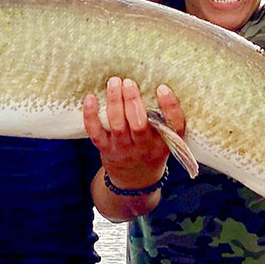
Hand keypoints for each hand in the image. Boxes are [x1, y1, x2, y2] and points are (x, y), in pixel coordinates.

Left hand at [83, 77, 184, 191]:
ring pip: (117, 125)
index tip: (162, 88)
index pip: (174, 125)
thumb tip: (153, 82)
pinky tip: (90, 98)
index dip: (169, 107)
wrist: (135, 181)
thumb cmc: (151, 151)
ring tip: (114, 82)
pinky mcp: (107, 150)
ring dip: (114, 102)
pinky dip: (91, 116)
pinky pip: (96, 133)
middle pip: (139, 125)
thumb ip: (163, 120)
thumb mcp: (164, 140)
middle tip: (129, 82)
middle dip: (133, 101)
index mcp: (165, 143)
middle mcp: (145, 148)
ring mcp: (124, 150)